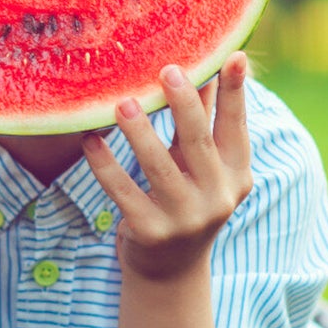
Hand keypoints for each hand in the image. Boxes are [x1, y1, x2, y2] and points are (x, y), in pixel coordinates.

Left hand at [83, 52, 252, 280]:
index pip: (236, 127)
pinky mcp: (150, 232)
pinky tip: (90, 140)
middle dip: (183, 104)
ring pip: (158, 167)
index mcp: (236, 175)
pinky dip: (105, 165)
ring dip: (139, 133)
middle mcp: (217, 197)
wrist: (170, 270)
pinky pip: (123, 192)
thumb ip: (201, 123)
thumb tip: (203, 69)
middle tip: (167, 70)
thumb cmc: (185, 199)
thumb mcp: (201, 167)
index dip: (234, 92)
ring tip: (122, 103)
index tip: (232, 56)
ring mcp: (185, 218)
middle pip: (198, 142)